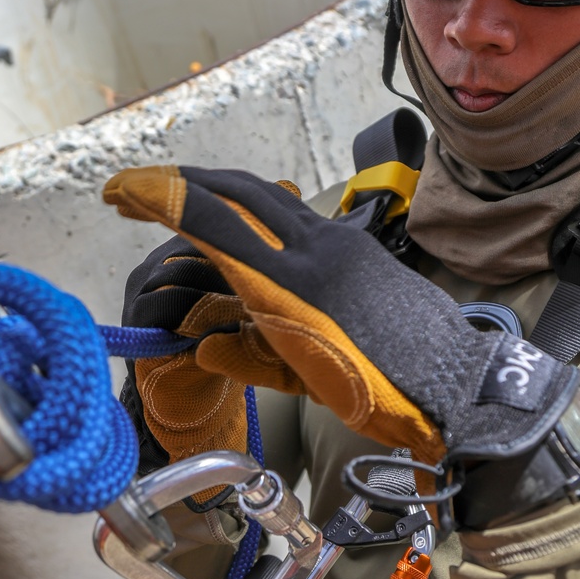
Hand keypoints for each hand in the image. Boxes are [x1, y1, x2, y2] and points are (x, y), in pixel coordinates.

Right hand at [104, 166, 578, 479]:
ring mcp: (339, 242)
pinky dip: (258, 210)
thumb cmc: (383, 394)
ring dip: (220, 190)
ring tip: (185, 200)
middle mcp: (313, 249)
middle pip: (236, 190)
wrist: (458, 384)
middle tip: (142, 193)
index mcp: (291, 284)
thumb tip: (206, 344)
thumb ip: (251, 358)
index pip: (213, 220)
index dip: (160, 198)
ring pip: (267, 195)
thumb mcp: (307, 384)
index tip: (122, 191)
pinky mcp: (358, 246)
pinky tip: (245, 227)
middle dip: (183, 184)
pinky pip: (296, 214)